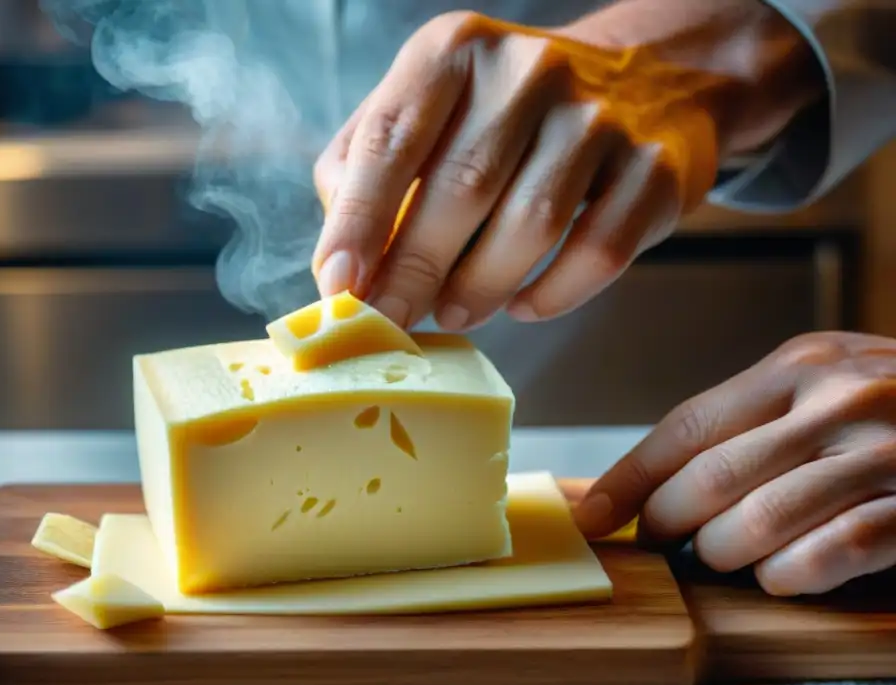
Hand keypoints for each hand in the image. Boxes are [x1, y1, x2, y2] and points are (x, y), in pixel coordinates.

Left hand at [311, 3, 817, 329]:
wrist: (644, 80)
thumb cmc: (502, 116)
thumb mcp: (424, 114)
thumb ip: (365, 174)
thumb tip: (340, 271)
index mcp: (455, 51)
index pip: (392, 139)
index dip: (358, 221)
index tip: (338, 288)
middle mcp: (529, 70)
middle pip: (462, 187)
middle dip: (414, 271)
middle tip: (389, 324)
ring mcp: (600, 117)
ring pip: (532, 224)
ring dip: (481, 287)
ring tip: (454, 315)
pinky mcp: (654, 169)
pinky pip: (598, 250)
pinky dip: (554, 294)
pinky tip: (524, 306)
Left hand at [574, 332, 895, 595]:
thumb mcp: (829, 388)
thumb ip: (755, 424)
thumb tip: (651, 484)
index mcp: (800, 365)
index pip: (686, 426)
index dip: (628, 479)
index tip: (590, 517)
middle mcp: (839, 398)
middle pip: (708, 478)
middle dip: (669, 526)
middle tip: (664, 545)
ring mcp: (887, 450)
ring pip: (759, 522)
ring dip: (726, 556)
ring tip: (729, 559)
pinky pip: (830, 553)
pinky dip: (790, 575)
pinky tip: (784, 575)